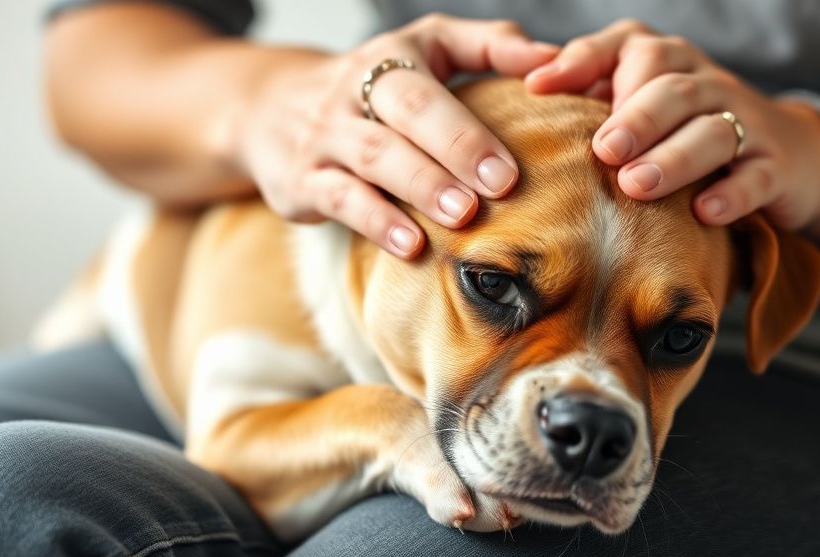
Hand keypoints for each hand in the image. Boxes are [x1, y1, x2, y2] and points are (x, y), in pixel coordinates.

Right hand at [229, 15, 558, 257]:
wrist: (267, 108)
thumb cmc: (372, 85)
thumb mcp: (423, 49)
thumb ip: (488, 46)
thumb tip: (552, 59)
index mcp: (390, 60)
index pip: (429, 88)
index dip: (468, 126)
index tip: (509, 168)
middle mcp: (352, 92)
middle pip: (404, 114)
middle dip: (454, 149)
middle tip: (499, 188)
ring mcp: (324, 137)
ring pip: (372, 158)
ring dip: (420, 188)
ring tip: (462, 217)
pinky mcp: (302, 181)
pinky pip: (339, 199)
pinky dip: (375, 222)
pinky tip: (411, 246)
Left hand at [524, 20, 819, 253]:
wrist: (792, 155)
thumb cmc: (689, 130)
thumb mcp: (642, 105)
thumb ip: (593, 93)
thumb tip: (529, 91)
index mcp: (667, 62)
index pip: (626, 47)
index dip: (581, 63)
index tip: (537, 89)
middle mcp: (706, 83)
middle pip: (671, 89)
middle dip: (635, 117)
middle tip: (603, 149)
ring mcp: (744, 123)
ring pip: (712, 130)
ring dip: (674, 157)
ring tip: (637, 184)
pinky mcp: (774, 166)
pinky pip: (756, 176)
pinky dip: (733, 193)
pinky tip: (704, 211)